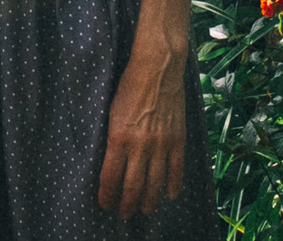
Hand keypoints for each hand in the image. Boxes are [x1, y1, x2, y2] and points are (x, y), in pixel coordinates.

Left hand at [97, 39, 189, 218]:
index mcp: (118, 138)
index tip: (105, 204)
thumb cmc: (129, 85)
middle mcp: (140, 146)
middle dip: (127, 205)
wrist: (157, 68)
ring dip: (149, 201)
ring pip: (155, 184)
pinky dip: (174, 186)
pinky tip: (170, 195)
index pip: (110, 177)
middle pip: (133, 186)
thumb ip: (113, 138)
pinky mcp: (178, 140)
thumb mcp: (111, 111)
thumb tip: (112, 161)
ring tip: (144, 210)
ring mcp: (161, 145)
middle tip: (124, 215)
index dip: (107, 195)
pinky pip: (177, 170)